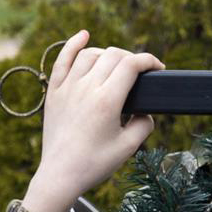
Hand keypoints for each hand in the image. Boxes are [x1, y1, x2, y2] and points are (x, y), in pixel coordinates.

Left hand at [21, 30, 162, 211]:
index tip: (158, 68)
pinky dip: (73, 44)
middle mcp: (86, 89)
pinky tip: (84, 35)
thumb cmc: (94, 164)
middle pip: (113, 56)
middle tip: (140, 72)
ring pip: (91, 54)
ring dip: (108, 54)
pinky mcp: (54, 93)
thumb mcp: (128, 147)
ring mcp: (67, 88)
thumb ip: (144, 124)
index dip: (149, 61)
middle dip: (132, 58)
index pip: (131, 65)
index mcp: (107, 101)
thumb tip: (146, 111)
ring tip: (117, 65)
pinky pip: (62, 60)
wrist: (60, 176)